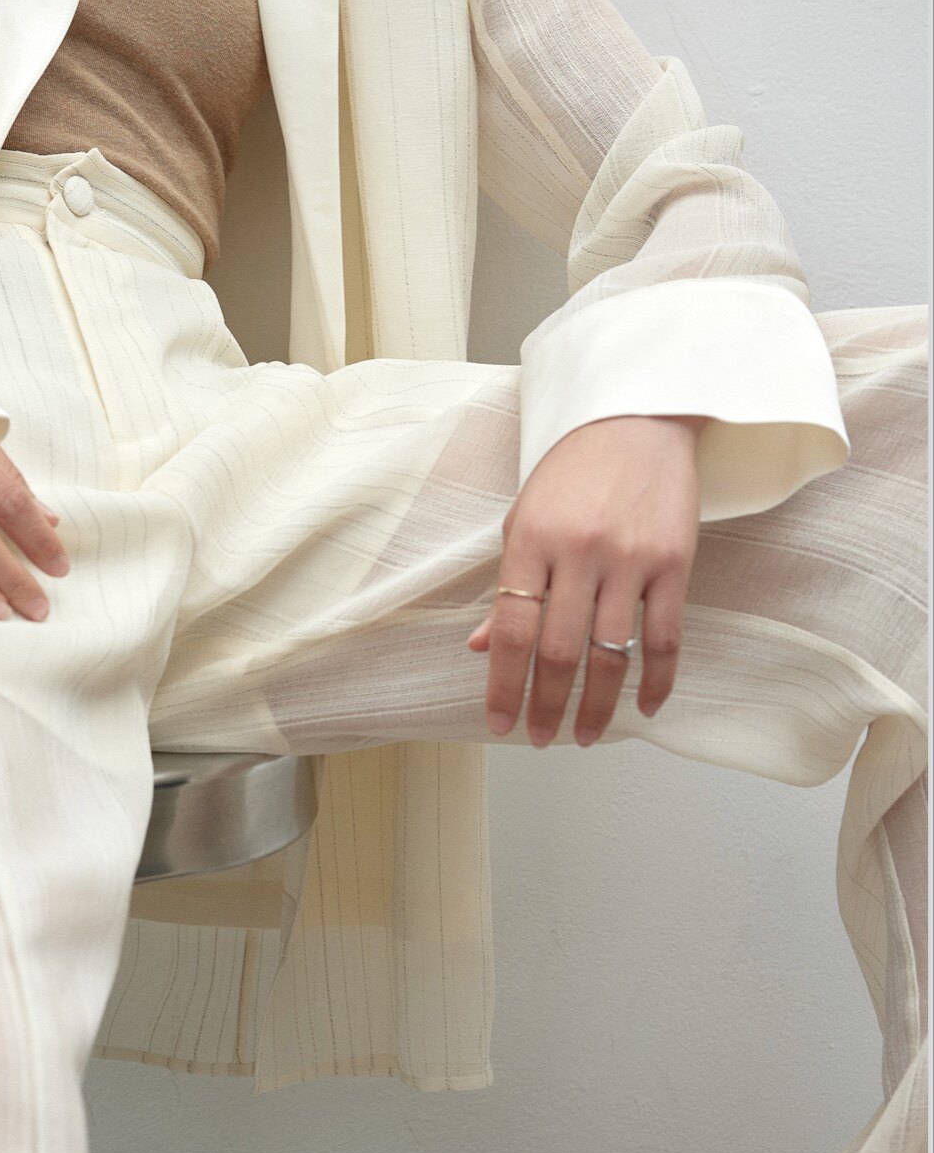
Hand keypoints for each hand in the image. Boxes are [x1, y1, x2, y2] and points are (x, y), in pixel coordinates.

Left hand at [466, 414, 705, 743]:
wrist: (638, 416)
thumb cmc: (573, 469)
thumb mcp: (523, 518)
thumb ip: (508, 584)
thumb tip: (479, 646)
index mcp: (530, 541)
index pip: (509, 631)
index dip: (502, 685)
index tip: (498, 721)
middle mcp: (578, 552)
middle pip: (558, 651)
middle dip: (546, 705)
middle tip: (539, 736)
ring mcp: (629, 558)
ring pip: (610, 654)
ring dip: (596, 705)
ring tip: (584, 734)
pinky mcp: (674, 561)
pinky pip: (666, 637)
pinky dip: (656, 679)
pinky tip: (644, 706)